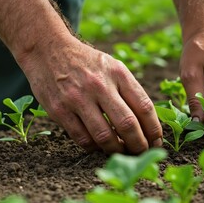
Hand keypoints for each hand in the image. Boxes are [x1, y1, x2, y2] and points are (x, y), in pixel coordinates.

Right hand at [18, 35, 162, 153]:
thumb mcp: (113, 66)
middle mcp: (99, 85)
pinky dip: (94, 148)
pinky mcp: (59, 110)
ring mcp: (78, 98)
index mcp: (118, 73)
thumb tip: (148, 124)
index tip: (156, 142)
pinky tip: (99, 147)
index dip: (154, 129)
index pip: (144, 107)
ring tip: (121, 152)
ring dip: (116, 150)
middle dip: (139, 145)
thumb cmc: (87, 62)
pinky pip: (82, 138)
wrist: (47, 49)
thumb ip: (129, 90)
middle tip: (141, 153)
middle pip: (127, 124)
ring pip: (104, 136)